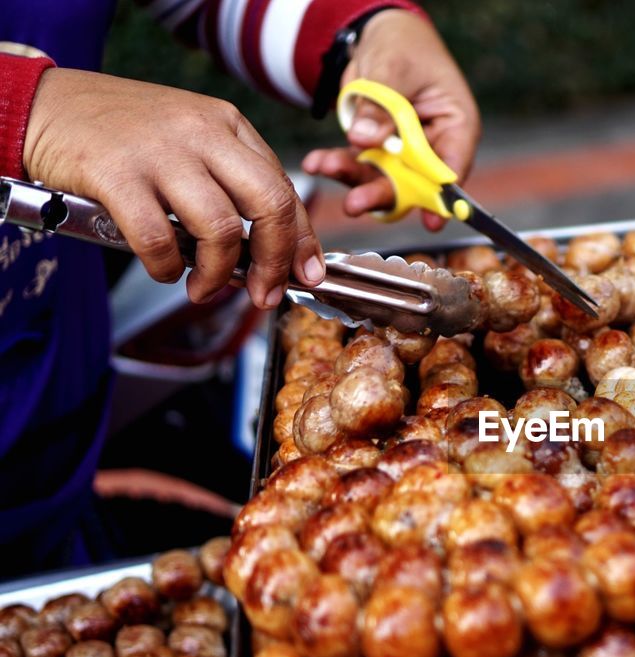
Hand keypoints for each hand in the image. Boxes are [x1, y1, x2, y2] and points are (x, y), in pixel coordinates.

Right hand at [23, 68, 323, 308]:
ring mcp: (160, 152)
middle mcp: (202, 133)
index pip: (284, 188)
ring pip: (220, 227)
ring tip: (203, 288)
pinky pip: (158, 238)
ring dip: (219, 274)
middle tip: (264, 293)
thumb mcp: (191, 138)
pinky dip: (167, 267)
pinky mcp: (116, 174)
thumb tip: (272, 248)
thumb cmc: (124, 133)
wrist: (47, 105)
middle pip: (269, 205)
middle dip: (275, 261)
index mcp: (228, 125)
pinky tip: (165, 270)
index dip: (303, 240)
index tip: (307, 275)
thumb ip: (231, 181)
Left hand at [301, 9, 480, 230]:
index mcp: (454, 125)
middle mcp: (432, 146)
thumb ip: (381, 107)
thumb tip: (365, 140)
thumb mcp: (393, 68)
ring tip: (326, 168)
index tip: (430, 218)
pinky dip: (334, 164)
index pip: (453, 166)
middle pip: (414, 183)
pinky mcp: (376, 152)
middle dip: (383, 193)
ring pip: (381, 179)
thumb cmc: (403, 45)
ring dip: (352, 180)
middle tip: (356, 203)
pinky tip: (316, 161)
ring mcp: (403, 153)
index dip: (443, 195)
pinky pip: (356, 166)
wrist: (378, 36)